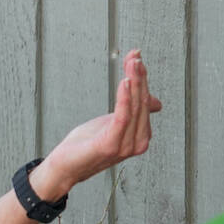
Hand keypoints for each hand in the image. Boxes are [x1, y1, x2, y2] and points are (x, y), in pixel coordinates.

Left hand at [39, 49, 159, 196]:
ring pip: (134, 107)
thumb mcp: (113, 122)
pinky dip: (124, 99)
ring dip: (134, 82)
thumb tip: (157, 103)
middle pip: (141, 102)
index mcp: (141, 136)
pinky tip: (124, 82)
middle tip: (135, 56)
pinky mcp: (110, 145)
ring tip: (132, 63)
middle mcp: (138, 143)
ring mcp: (126, 146)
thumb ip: (132, 110)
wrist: (65, 167)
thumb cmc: (87, 144)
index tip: (135, 56)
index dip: (142, 78)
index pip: (145, 101)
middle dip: (139, 76)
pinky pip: (122, 118)